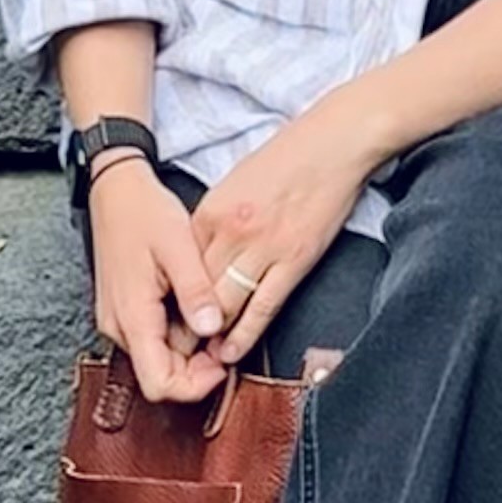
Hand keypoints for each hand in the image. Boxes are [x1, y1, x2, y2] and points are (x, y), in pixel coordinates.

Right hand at [87, 159, 233, 401]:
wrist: (115, 191)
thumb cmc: (143, 212)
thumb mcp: (178, 246)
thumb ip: (195, 291)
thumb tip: (213, 330)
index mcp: (133, 315)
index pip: (159, 383)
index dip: (195, 384)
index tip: (222, 361)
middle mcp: (119, 327)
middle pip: (159, 376)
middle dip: (196, 368)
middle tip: (224, 337)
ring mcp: (118, 320)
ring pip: (157, 360)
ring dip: (189, 351)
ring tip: (211, 317)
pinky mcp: (123, 312)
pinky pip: (152, 340)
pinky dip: (177, 335)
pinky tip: (194, 309)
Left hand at [190, 106, 375, 366]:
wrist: (333, 144)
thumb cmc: (287, 158)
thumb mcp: (235, 183)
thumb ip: (216, 220)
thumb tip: (202, 254)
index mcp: (212, 211)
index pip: (182, 266)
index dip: (173, 299)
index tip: (168, 320)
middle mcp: (232, 232)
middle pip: (198, 290)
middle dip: (186, 324)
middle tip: (177, 350)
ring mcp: (264, 247)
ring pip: (226, 304)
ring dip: (212, 336)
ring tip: (203, 358)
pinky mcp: (295, 260)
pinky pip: (263, 307)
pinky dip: (245, 334)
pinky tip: (233, 351)